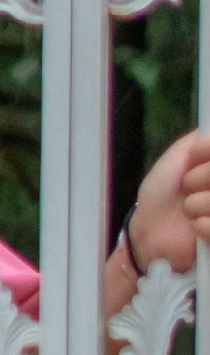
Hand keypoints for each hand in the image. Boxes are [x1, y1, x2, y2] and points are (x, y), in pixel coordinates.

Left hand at [126, 129, 209, 277]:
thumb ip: (200, 137)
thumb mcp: (180, 154)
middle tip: (187, 187)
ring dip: (195, 204)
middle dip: (198, 178)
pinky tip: (194, 228)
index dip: (206, 152)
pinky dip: (199, 226)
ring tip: (188, 209)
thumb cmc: (165, 189)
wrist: (150, 227)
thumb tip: (209, 126)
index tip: (193, 158)